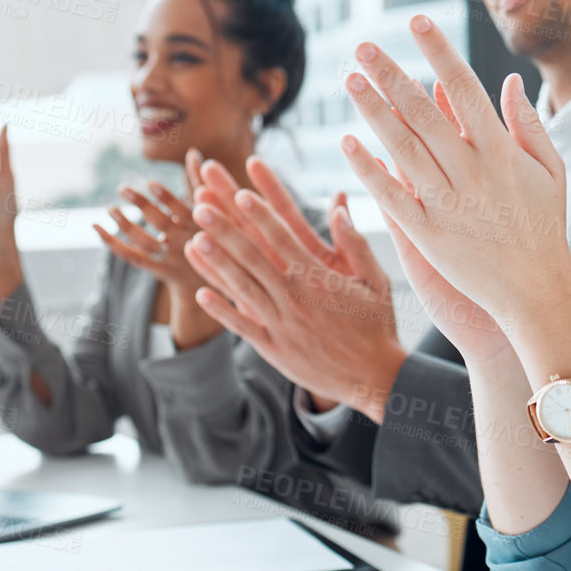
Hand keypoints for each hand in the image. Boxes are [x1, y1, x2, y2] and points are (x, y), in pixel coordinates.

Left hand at [92, 149, 211, 295]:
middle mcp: (186, 242)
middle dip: (140, 204)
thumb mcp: (217, 210)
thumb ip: (199, 182)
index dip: (165, 198)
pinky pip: (131, 256)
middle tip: (122, 189)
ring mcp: (172, 258)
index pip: (181, 210)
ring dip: (124, 223)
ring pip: (142, 240)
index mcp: (201, 225)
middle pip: (159, 222)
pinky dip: (111, 242)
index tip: (150, 183)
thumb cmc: (217, 236)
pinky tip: (96, 228)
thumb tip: (193, 153)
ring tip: (111, 209)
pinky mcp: (160, 270)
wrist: (222, 279)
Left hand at [182, 156, 408, 423]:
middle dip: (225, 229)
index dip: (259, 214)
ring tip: (194, 240)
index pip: (282, 238)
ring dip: (216, 262)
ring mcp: (282, 324)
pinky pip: (242, 326)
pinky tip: (200, 293)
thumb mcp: (375, 280)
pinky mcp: (274, 348)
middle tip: (202, 206)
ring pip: (243, 287)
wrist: (373, 377)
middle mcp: (295, 297)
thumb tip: (340, 208)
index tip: (240, 193)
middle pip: (253, 256)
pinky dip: (221, 310)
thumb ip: (355, 244)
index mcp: (318, 278)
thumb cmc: (376, 325)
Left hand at [339, 16, 570, 324]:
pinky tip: (348, 143)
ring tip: (350, 80)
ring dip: (373, 112)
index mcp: (501, 151)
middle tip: (363, 45)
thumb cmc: (545, 229)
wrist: (537, 292)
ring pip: (401, 148)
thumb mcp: (551, 171)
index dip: (438, 51)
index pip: (462, 88)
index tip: (417, 21)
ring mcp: (447, 204)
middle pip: (422, 112)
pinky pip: (391, 196)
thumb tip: (508, 80)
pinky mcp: (427, 236)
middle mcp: (472, 172)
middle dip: (391, 74)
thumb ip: (527, 124)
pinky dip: (369, 169)